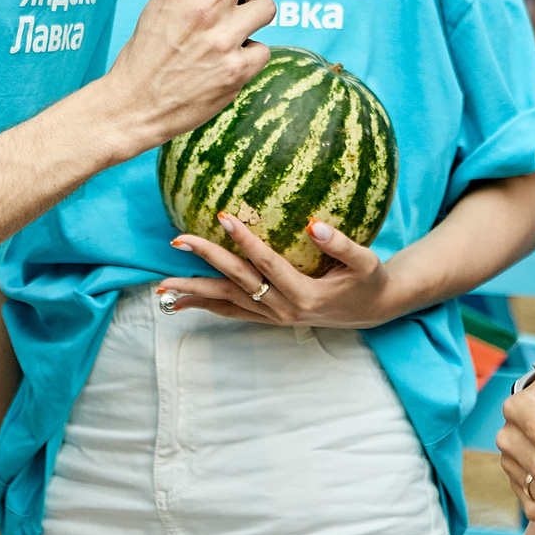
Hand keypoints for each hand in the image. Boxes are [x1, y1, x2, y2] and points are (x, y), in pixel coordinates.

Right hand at [94, 0, 274, 155]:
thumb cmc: (146, 53)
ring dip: (256, 12)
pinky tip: (229, 60)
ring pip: (268, 4)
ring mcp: (224, 39)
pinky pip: (263, 47)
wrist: (134, 105)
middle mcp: (205, 7)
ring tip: (234, 26)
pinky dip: (250, 53)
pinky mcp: (238, 70)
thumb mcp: (160, 5)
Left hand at [155, 212, 398, 328]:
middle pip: (237, 283)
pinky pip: (232, 312)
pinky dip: (207, 305)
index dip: (244, 240)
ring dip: (195, 292)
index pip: (266, 263)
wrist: (372, 310)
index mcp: (305, 294)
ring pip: (228, 303)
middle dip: (205, 261)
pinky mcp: (269, 318)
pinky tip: (183, 300)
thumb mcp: (365, 262)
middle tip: (177, 241)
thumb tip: (314, 225)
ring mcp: (274, 317)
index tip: (223, 216)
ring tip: (162, 287)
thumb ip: (342, 244)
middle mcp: (283, 309)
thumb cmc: (368, 280)